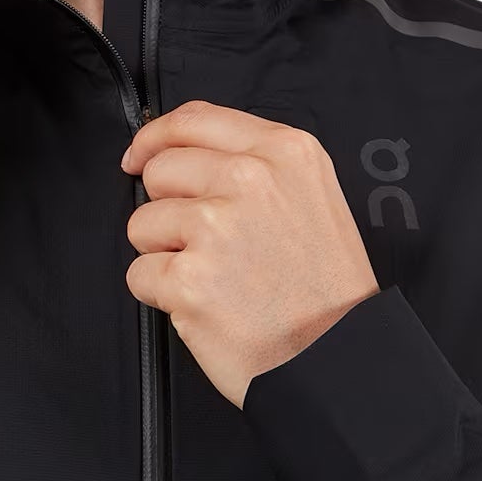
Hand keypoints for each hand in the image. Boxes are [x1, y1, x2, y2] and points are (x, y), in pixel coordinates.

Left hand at [119, 101, 380, 410]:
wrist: (342, 361)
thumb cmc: (326, 288)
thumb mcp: (311, 195)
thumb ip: (252, 160)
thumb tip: (173, 148)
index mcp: (283, 151)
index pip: (193, 119)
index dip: (155, 138)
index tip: (139, 156)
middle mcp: (249, 180)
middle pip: (159, 170)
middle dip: (167, 208)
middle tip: (208, 245)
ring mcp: (217, 228)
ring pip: (141, 223)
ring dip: (164, 254)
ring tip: (216, 278)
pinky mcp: (190, 280)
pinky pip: (139, 274)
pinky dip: (161, 295)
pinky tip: (205, 306)